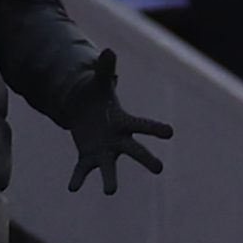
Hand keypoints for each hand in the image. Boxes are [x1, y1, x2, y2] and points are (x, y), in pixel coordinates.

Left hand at [66, 50, 172, 195]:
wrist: (84, 111)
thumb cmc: (97, 96)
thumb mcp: (99, 82)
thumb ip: (104, 69)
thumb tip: (108, 51)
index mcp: (124, 122)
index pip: (142, 125)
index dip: (155, 128)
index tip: (170, 132)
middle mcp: (118, 140)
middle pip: (134, 150)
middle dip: (146, 159)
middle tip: (159, 168)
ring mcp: (104, 151)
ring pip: (109, 167)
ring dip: (110, 179)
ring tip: (110, 191)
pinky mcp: (88, 157)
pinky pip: (83, 170)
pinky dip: (78, 178)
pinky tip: (72, 188)